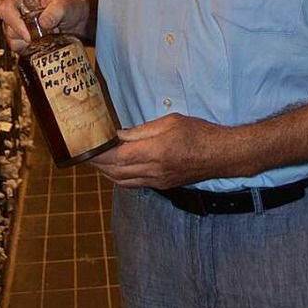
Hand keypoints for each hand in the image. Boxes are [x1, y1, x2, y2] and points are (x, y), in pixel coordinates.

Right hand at [0, 0, 89, 52]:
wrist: (77, 19)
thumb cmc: (70, 6)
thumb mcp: (66, 5)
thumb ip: (56, 11)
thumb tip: (43, 22)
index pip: (6, 10)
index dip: (16, 24)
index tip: (30, 35)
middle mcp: (15, 11)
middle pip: (9, 29)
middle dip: (27, 37)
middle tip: (45, 36)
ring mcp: (16, 26)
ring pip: (13, 42)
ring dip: (31, 44)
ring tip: (47, 37)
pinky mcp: (21, 39)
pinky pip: (19, 50)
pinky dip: (32, 49)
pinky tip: (44, 43)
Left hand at [89, 113, 230, 188]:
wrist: (221, 154)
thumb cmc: (199, 133)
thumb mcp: (169, 122)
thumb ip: (141, 131)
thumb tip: (119, 135)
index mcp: (155, 152)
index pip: (118, 157)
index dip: (99, 155)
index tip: (86, 148)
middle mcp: (155, 171)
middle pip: (117, 172)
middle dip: (98, 165)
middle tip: (86, 154)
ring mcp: (159, 181)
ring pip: (124, 182)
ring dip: (107, 173)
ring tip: (96, 162)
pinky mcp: (163, 186)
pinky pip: (135, 184)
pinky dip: (121, 178)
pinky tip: (116, 169)